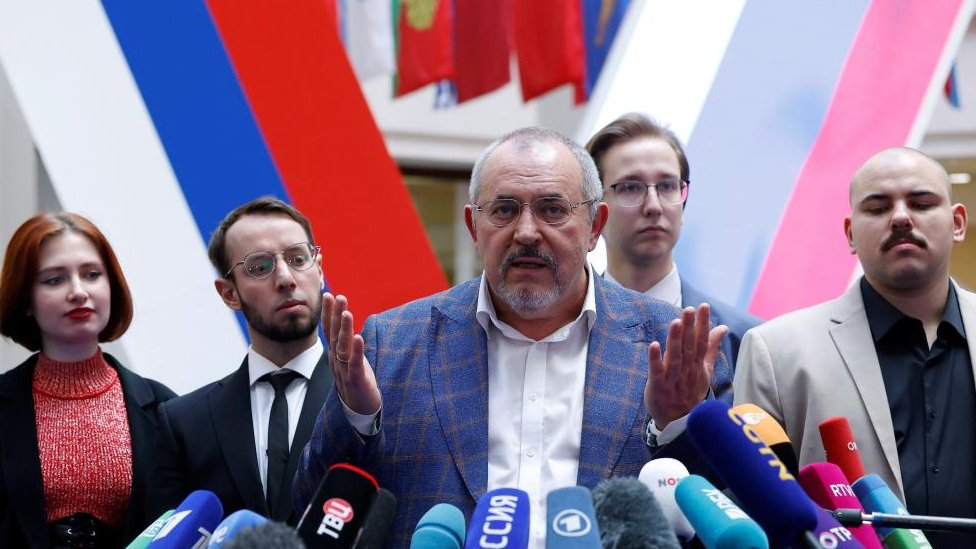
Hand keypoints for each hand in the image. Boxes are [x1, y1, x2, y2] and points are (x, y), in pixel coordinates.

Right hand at [323, 292, 380, 414]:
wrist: (359, 411)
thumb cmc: (356, 381)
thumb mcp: (350, 359)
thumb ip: (346, 342)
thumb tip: (344, 322)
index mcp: (336, 354)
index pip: (331, 330)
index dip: (329, 313)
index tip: (328, 294)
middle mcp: (337, 360)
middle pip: (335, 334)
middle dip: (336, 315)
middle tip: (338, 296)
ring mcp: (345, 370)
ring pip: (343, 347)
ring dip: (345, 329)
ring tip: (347, 313)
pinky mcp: (356, 380)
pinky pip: (355, 363)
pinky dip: (356, 350)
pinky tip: (358, 338)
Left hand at [645, 303, 727, 429]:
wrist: (679, 422)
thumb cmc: (690, 391)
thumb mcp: (704, 370)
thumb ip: (712, 348)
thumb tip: (722, 327)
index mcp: (698, 366)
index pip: (702, 342)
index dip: (703, 324)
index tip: (704, 306)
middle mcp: (687, 371)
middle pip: (690, 347)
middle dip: (690, 328)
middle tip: (689, 309)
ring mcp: (673, 379)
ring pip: (676, 357)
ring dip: (675, 340)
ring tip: (675, 322)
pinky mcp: (658, 387)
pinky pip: (657, 372)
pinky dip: (656, 359)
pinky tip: (654, 345)